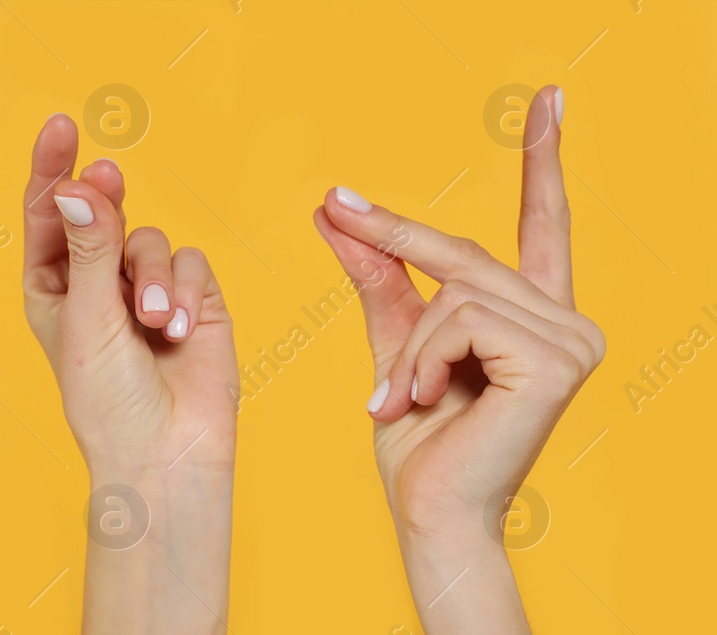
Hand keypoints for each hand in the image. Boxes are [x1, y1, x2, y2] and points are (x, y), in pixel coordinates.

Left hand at [22, 114, 235, 633]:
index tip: (58, 127)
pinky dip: (186, 290)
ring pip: (150, 238)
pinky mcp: (194, 298)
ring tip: (155, 323)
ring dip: (154, 276)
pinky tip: (180, 329)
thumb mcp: (86, 318)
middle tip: (107, 176)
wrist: (164, 452)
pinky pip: (192, 261)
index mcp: (52, 284)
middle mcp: (97, 280)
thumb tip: (78, 187)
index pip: (48, 213)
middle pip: (100, 211)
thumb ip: (90, 249)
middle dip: (106, 196)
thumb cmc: (106, 399)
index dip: (53, 168)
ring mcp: (145, 287)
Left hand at [313, 85, 603, 632]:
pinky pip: (459, 319)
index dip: (543, 161)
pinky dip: (423, 359)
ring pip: (455, 289)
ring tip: (403, 393)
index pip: (541, 225)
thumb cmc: (417, 441)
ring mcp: (571, 341)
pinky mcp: (555, 361)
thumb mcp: (395, 344)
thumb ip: (380, 276)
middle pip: (465, 252)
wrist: (427, 511)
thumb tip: (337, 211)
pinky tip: (425, 401)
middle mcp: (567, 323)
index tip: (548, 101)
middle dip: (393, 236)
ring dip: (409, 344)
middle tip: (333, 208)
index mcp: (536, 317)